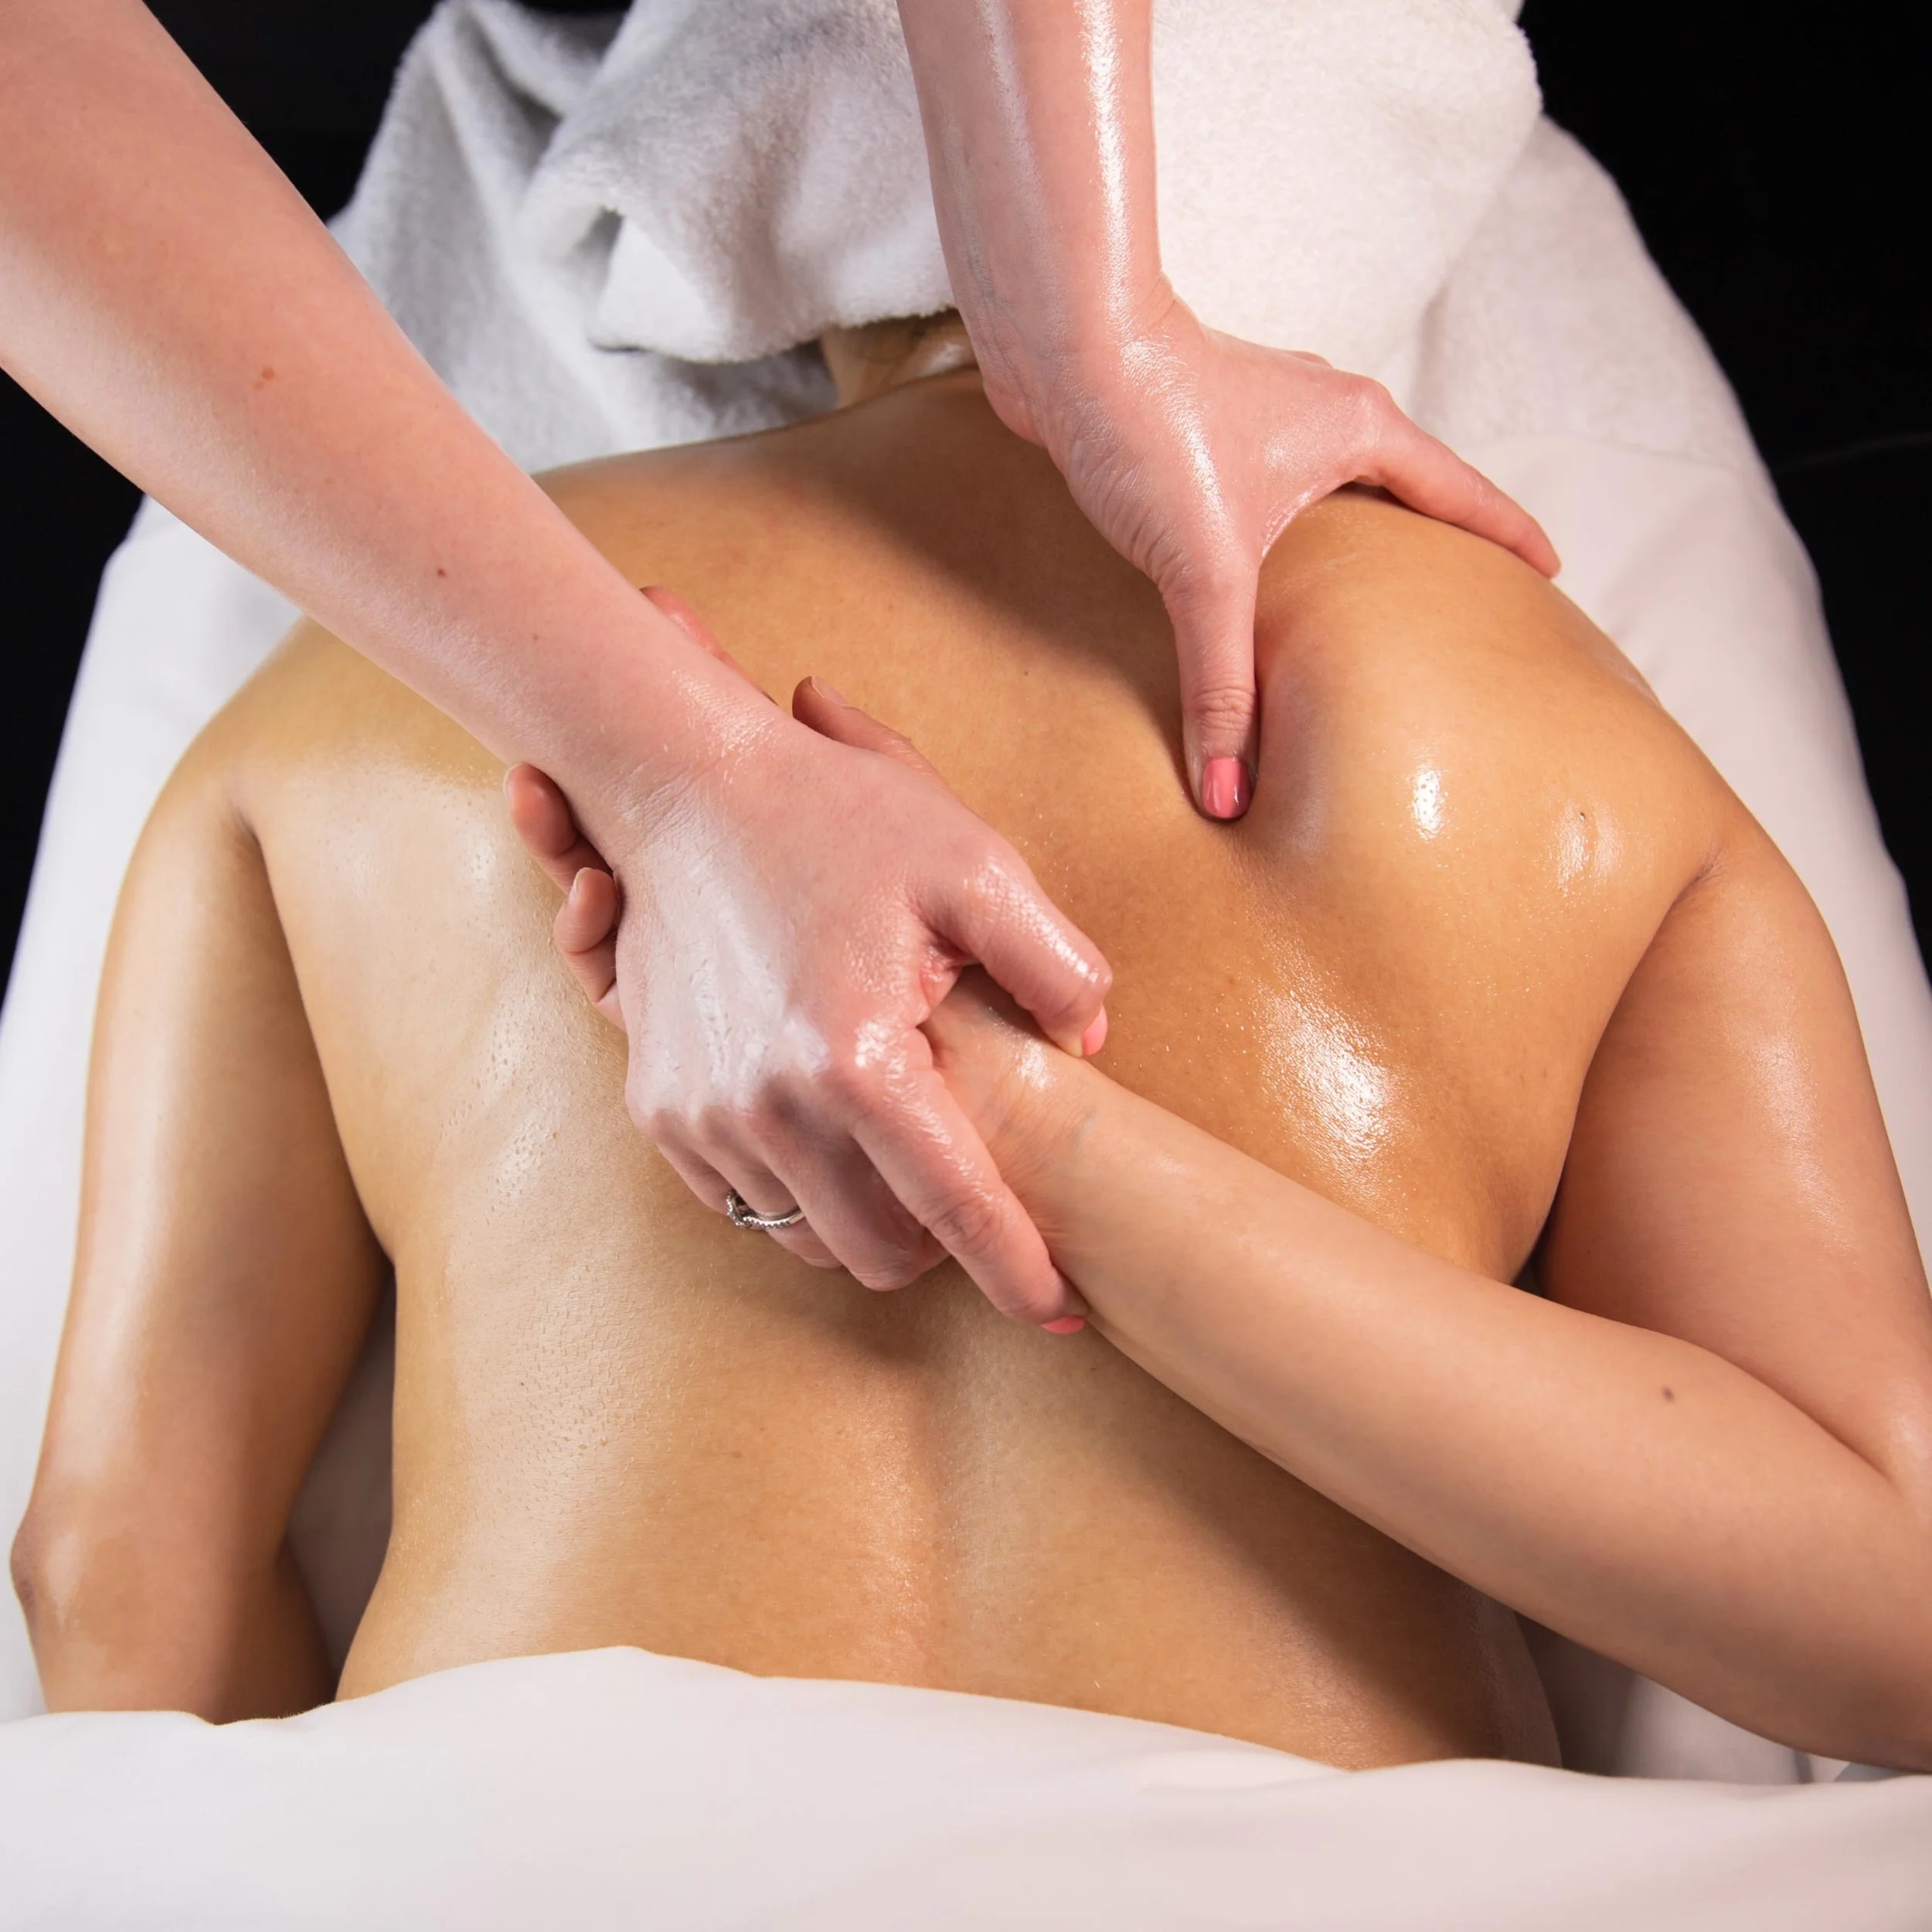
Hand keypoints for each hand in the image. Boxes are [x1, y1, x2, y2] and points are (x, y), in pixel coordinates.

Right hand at [508, 592, 1107, 1325]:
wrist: (685, 785)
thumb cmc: (836, 815)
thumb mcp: (976, 863)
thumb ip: (1057, 963)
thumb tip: (1091, 1043)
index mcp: (857, 1060)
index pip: (958, 1208)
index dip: (1017, 1269)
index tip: (1059, 1311)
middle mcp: (769, 1107)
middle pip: (880, 1250)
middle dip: (941, 1246)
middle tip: (973, 1194)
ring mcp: (704, 1116)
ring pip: (809, 1235)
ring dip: (867, 1217)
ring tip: (901, 1149)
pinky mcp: (661, 1109)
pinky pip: (744, 1200)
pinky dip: (798, 1188)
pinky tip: (830, 1127)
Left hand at [987, 288, 1559, 815]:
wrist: (1059, 339)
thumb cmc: (1148, 423)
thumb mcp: (1203, 571)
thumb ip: (1222, 684)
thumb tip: (1229, 791)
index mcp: (1360, 429)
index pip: (1462, 493)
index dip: (1509, 536)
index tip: (1551, 570)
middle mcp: (1323, 410)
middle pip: (1403, 484)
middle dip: (1430, 539)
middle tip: (1457, 596)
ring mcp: (1260, 412)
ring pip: (1329, 482)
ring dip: (1346, 532)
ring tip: (1357, 592)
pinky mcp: (1201, 425)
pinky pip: (1263, 486)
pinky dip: (1275, 529)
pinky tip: (1247, 567)